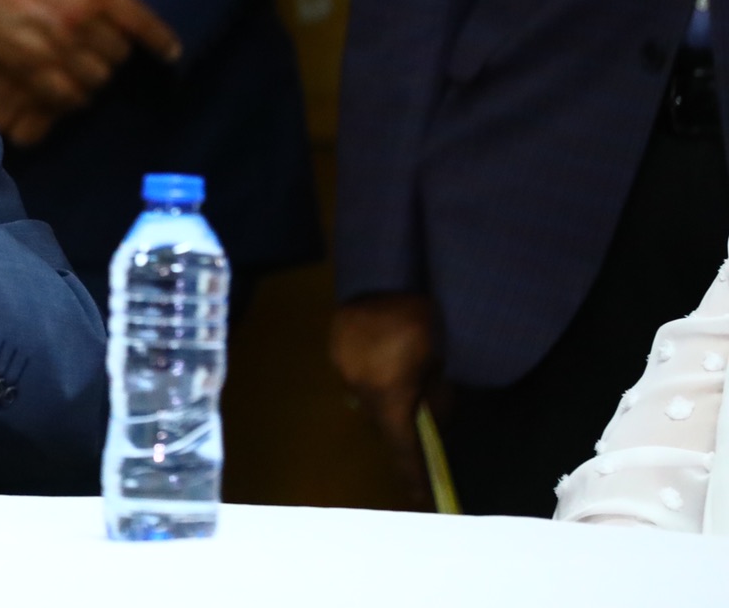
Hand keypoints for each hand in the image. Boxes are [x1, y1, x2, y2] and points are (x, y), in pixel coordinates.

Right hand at [0, 0, 180, 141]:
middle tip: (104, 42)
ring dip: (97, 73)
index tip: (171, 52)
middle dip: (117, 51)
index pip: (142, 24)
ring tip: (87, 62)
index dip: (162, 41)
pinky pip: (68, 97)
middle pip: (120, 57)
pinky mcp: (31, 71)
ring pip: (98, 80)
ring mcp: (54, 51)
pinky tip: (71, 81)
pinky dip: (75, 93)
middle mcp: (78, 26)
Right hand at [331, 293, 437, 506]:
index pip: (401, 447)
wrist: (380, 274)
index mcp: (387, 395)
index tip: (420, 499)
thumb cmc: (418, 318)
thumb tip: (433, 417)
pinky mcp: (334, 348)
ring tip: (403, 370)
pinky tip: (385, 353)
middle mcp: (358, 388)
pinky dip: (374, 373)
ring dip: (387, 393)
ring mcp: (342, 368)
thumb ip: (436, 395)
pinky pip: (357, 373)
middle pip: (382, 420)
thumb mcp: (439, 359)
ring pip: (369, 395)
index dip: (412, 475)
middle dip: (401, 422)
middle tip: (420, 413)